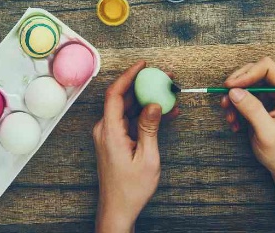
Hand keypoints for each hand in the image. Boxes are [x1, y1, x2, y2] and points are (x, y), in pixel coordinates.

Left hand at [93, 61, 179, 232]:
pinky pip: (128, 120)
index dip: (127, 75)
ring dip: (146, 100)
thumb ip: (149, 128)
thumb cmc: (131, 189)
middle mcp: (105, 129)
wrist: (118, 209)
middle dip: (143, 85)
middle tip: (164, 78)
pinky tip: (164, 113)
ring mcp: (108, 135)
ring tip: (169, 93)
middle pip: (122, 98)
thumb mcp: (147, 157)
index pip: (114, 94)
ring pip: (127, 109)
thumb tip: (154, 103)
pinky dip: (144, 115)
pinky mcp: (114, 140)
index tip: (142, 65)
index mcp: (110, 131)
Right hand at [221, 58, 274, 179]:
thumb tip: (234, 92)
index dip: (247, 74)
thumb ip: (253, 110)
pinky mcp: (260, 100)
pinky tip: (234, 122)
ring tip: (230, 117)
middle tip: (225, 101)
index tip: (231, 87)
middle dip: (237, 86)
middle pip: (253, 71)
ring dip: (233, 98)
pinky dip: (234, 106)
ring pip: (244, 83)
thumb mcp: (267, 132)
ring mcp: (270, 93)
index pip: (267, 67)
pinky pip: (241, 94)